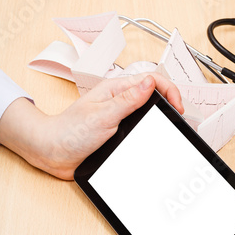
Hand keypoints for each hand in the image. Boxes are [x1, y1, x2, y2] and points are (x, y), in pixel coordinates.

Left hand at [0, 73, 183, 179]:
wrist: (54, 153)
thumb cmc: (70, 132)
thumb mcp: (103, 115)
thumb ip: (127, 100)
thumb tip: (150, 84)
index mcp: (116, 90)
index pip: (152, 81)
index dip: (170, 92)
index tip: (178, 108)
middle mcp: (120, 102)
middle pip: (154, 97)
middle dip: (170, 105)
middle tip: (180, 118)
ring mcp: (120, 119)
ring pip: (148, 115)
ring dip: (161, 120)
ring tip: (172, 128)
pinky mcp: (118, 135)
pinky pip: (139, 131)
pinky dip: (150, 134)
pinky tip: (155, 140)